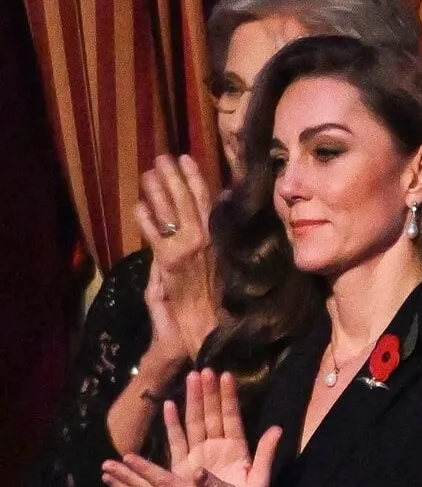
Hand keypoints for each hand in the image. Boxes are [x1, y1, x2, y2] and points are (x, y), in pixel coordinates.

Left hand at [135, 154, 219, 357]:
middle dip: (173, 177)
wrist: (204, 329)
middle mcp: (204, 240)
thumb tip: (196, 219)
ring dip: (157, 190)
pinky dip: (145, 219)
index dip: (195, 179)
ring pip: (170, 212)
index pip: (206, 201)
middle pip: (186, 200)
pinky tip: (137, 205)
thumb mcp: (215, 265)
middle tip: (162, 157)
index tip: (186, 159)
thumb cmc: (213, 302)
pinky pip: (154, 234)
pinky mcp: (168, 262)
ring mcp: (186, 250)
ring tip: (147, 173)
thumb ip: (203, 242)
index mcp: (218, 239)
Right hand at [165, 369, 280, 486]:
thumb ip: (265, 453)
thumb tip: (278, 429)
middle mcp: (217, 447)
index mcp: (236, 449)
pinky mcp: (184, 465)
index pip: (232, 417)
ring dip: (192, 401)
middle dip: (207, 392)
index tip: (225, 375)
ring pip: (195, 422)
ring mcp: (200, 454)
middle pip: (211, 415)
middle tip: (203, 370)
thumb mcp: (259, 480)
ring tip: (190, 378)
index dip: (229, 397)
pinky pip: (177, 441)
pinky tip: (169, 405)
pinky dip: (173, 423)